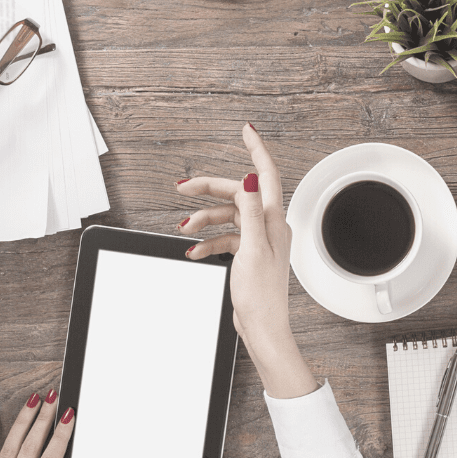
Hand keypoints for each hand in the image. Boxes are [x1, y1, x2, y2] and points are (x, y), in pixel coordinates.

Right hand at [174, 124, 315, 397]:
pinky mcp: (248, 254)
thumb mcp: (253, 249)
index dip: (256, 149)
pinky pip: (225, 238)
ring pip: (227, 217)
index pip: (266, 174)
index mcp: (274, 220)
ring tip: (184, 229)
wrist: (262, 327)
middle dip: (209, 189)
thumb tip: (250, 180)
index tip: (246, 130)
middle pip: (237, 194)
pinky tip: (195, 250)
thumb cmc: (262, 295)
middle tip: (182, 187)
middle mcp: (269, 226)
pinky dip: (208, 241)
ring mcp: (258, 240)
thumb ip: (251, 213)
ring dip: (204, 221)